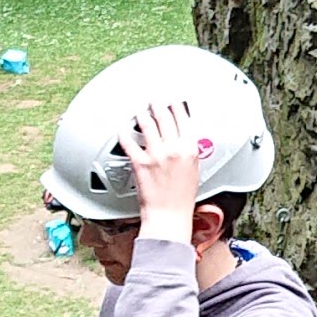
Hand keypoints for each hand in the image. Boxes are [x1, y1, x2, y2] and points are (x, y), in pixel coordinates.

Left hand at [118, 101, 203, 224]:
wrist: (169, 216)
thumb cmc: (182, 199)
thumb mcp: (194, 170)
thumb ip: (187, 152)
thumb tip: (182, 140)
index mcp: (190, 150)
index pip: (184, 120)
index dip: (177, 107)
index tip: (173, 101)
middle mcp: (174, 149)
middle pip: (165, 118)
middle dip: (158, 106)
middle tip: (154, 100)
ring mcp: (156, 155)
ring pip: (147, 125)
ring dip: (142, 115)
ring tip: (139, 111)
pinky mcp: (140, 163)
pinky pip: (129, 142)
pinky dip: (124, 133)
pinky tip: (122, 128)